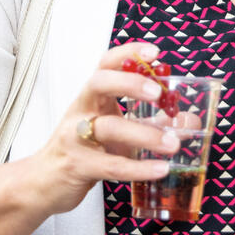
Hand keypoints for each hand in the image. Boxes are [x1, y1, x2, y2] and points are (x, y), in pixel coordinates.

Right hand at [23, 42, 177, 216]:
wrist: (44, 182)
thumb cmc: (84, 150)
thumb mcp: (117, 131)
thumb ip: (151, 122)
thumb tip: (190, 119)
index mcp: (92, 98)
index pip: (105, 65)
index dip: (128, 54)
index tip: (154, 52)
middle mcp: (81, 111)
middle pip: (99, 83)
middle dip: (129, 83)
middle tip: (158, 93)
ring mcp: (76, 138)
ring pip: (108, 128)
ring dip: (144, 134)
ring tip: (173, 144)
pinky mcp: (78, 166)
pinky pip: (110, 165)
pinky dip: (138, 168)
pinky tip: (160, 169)